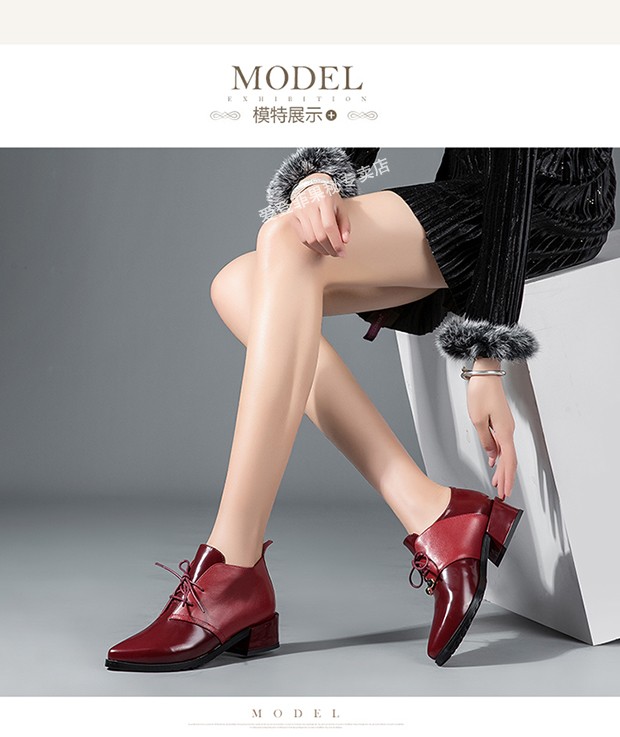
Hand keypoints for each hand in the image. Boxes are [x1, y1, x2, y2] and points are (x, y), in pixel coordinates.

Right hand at [287, 174, 350, 257]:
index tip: (343, 252)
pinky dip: (312, 246)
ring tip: (329, 251)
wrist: (311, 185)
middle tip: (337, 254)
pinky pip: (302, 238)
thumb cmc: (329, 198)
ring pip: (310, 239)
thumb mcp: (341, 207)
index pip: (329, 227)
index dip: (336, 243)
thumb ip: (345, 224)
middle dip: (330, 249)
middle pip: (319, 235)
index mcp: (324, 200)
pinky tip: (319, 247)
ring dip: (321, 249)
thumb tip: (345, 241)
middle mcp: (309, 205)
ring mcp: (299, 212)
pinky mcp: (293, 218)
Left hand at [466, 360, 516, 498]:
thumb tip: (492, 453)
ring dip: (502, 467)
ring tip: (498, 481)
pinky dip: (499, 454)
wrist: (486, 373)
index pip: (508, 460)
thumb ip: (485, 439)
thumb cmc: (481, 392)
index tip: (506, 491)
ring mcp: (505, 425)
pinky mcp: (501, 421)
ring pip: (506, 451)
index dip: (508, 477)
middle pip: (509, 459)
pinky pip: (502, 442)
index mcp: (505, 431)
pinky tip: (493, 460)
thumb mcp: (477, 419)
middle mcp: (508, 429)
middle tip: (502, 492)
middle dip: (506, 477)